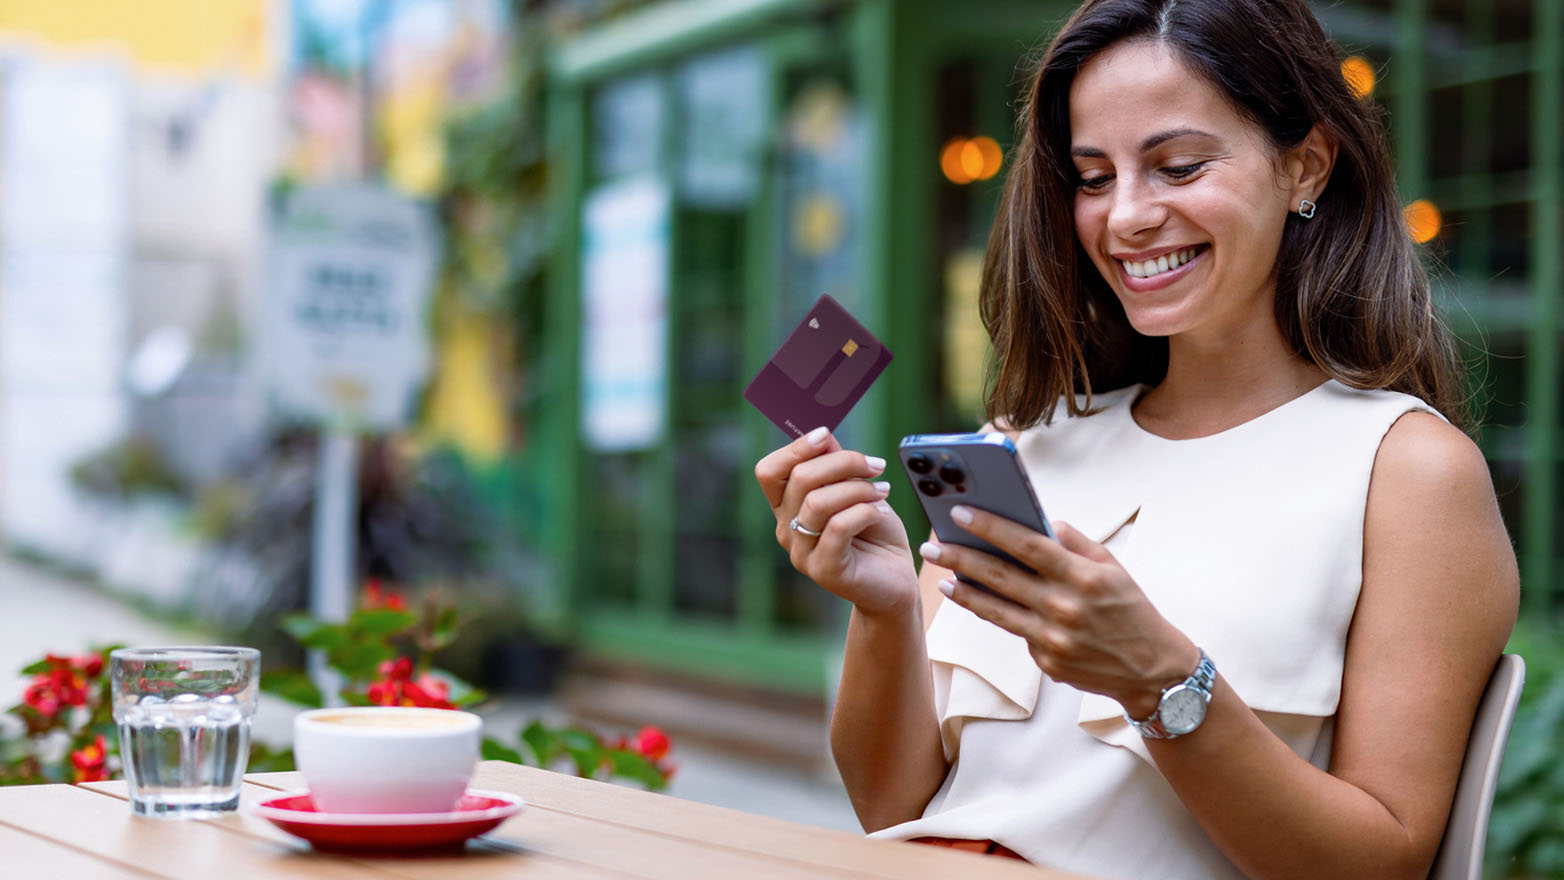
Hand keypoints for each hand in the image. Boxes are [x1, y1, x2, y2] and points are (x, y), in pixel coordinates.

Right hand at [755, 428, 915, 615]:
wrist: (895, 580)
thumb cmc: (874, 533)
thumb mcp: (856, 490)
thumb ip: (837, 467)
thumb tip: (823, 436)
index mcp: (787, 507)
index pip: (769, 471)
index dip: (795, 448)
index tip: (827, 435)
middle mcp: (786, 530)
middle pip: (800, 479)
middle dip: (843, 463)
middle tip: (876, 466)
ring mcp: (801, 553)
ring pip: (818, 502)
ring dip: (858, 489)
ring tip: (883, 492)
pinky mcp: (824, 570)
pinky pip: (838, 527)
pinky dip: (865, 511)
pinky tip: (881, 512)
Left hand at [919, 507, 1197, 717]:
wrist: (1153, 671)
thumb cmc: (1131, 610)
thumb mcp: (1112, 567)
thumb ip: (1075, 542)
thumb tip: (1040, 521)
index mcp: (1083, 576)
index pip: (1027, 545)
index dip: (990, 528)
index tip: (959, 513)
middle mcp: (1065, 607)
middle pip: (1002, 577)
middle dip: (960, 558)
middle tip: (931, 546)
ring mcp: (1054, 639)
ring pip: (997, 610)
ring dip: (964, 592)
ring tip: (944, 578)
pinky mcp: (1047, 663)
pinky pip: (1015, 633)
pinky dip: (995, 615)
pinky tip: (975, 601)